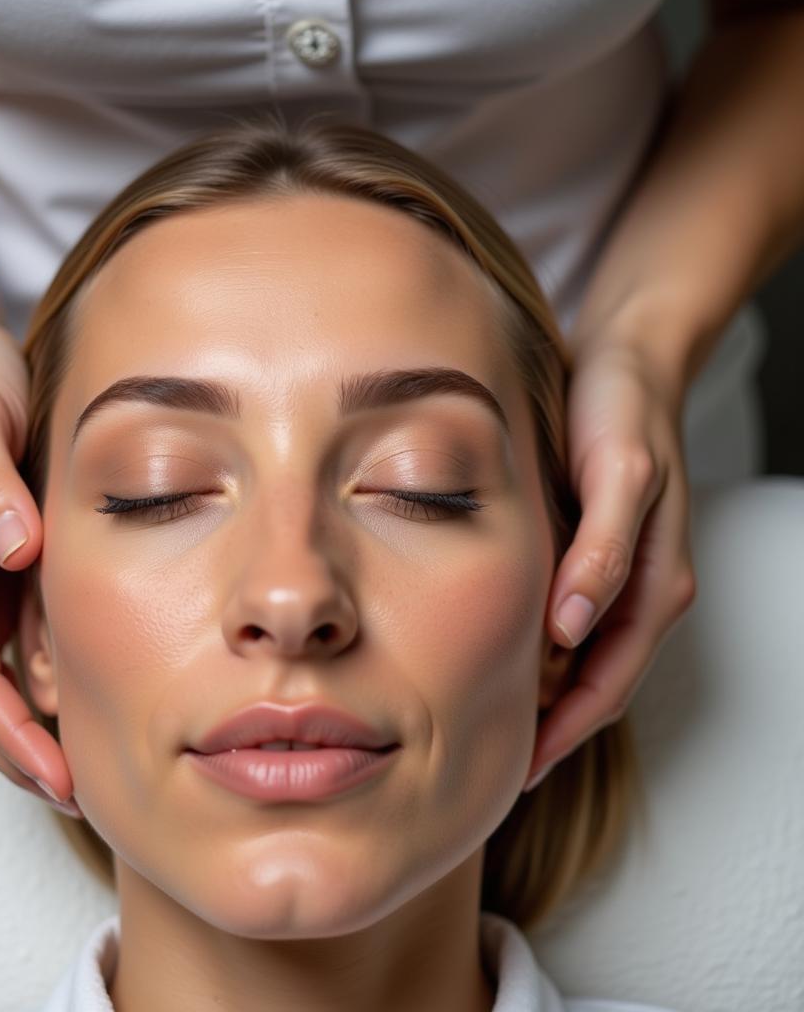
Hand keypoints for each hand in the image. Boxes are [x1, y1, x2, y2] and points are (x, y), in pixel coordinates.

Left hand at [523, 338, 697, 790]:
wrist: (627, 360)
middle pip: (591, 687)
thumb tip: (571, 629)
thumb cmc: (623, 412)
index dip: (561, 735)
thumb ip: (602, 552)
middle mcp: (638, 593)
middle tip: (483, 762)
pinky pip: (564, 625)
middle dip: (546, 731)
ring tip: (479, 722)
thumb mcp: (618, 475)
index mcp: (654, 587)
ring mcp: (616, 577)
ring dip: (538, 699)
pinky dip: (533, 653)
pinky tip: (492, 655)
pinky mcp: (591, 556)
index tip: (513, 772)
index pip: (607, 687)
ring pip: (576, 662)